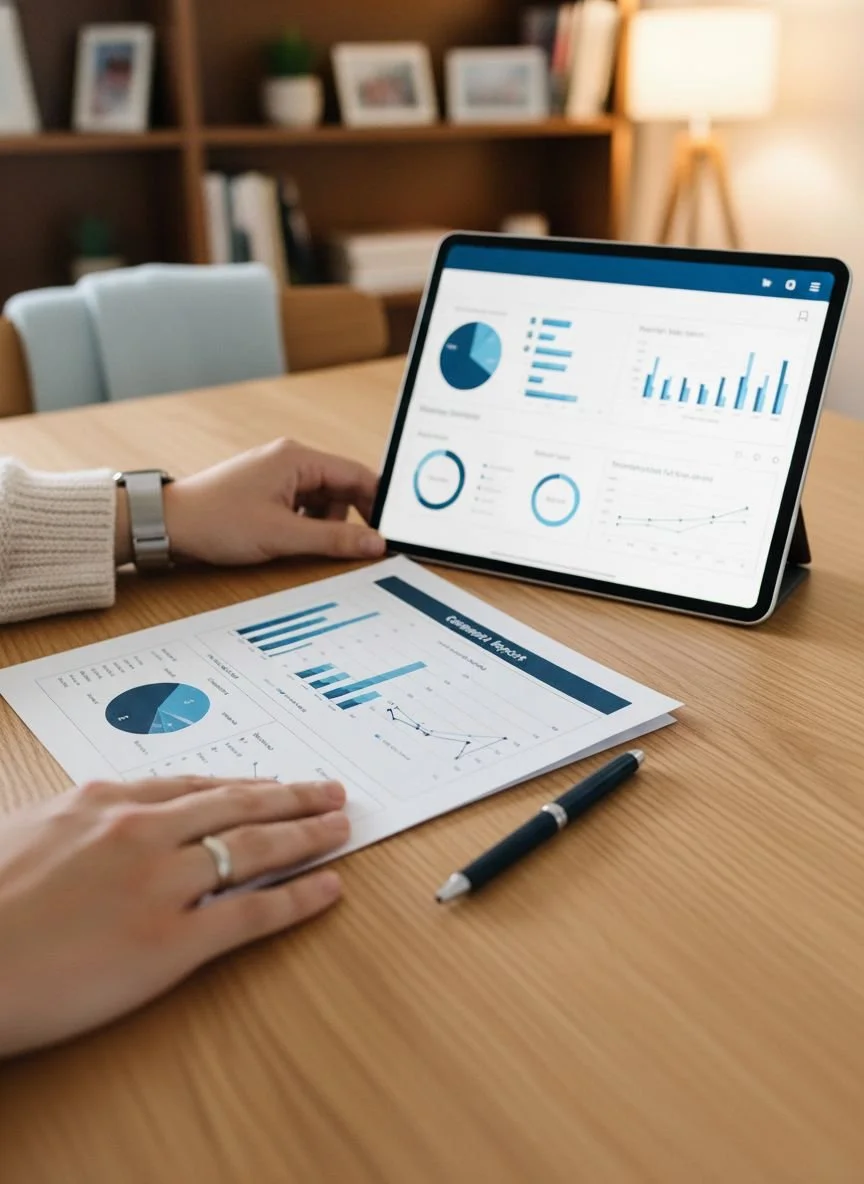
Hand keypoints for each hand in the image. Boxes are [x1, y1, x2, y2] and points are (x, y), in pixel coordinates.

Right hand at [0, 776, 349, 1056]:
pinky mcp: (169, 942)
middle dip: (293, 798)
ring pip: (255, 848)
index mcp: (104, 802)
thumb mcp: (25, 834)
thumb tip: (98, 817)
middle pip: (238, 806)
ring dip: (307, 836)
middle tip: (332, 793)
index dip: (245, 785)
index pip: (196, 787)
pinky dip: (298, 898)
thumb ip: (75, 823)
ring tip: (341, 828)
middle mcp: (141, 831)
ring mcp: (160, 884)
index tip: (274, 784)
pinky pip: (252, 912)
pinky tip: (328, 888)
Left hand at [115, 440, 386, 566]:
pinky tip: (289, 542)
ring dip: (324, 526)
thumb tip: (376, 543)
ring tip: (302, 546)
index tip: (390, 532)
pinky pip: (302, 507)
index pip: (357, 475)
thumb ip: (335, 540)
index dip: (378, 504)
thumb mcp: (283, 535)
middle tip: (355, 549)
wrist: (166, 524)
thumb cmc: (216, 521)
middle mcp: (291, 460)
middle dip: (349, 519)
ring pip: (323, 501)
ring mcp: (278, 475)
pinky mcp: (267, 492)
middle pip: (342, 489)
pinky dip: (305, 527)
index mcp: (298, 458)